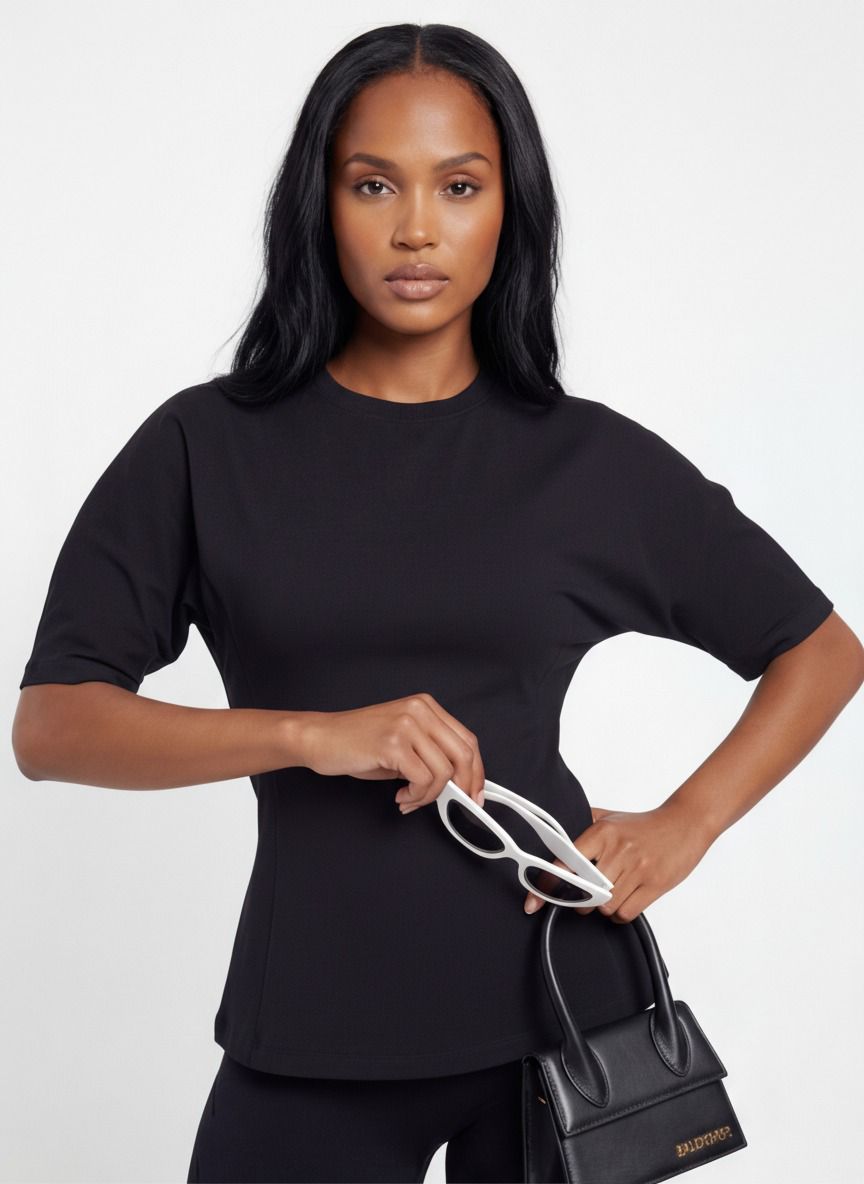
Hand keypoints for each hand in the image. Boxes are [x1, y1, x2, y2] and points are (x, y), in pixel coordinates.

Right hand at [296, 692, 485, 809]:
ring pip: (443, 772)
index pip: (467, 740)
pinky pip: (423, 780)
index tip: (475, 793)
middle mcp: (420, 710)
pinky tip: (400, 795)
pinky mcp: (393, 743)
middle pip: (464, 754)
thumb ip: (431, 754)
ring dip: (429, 796)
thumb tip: (458, 782)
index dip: (477, 771)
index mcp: (426, 707)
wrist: (320, 738)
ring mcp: (407, 725)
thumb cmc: (356, 742)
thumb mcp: (403, 741)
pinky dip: (416, 796)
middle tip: (453, 803)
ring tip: (410, 798)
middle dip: (463, 787)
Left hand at [523, 801, 713, 921]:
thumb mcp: (610, 817)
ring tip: (607, 897)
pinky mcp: (654, 885)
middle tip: (581, 899)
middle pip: (584, 891)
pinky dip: (619, 915)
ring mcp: (637, 869)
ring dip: (601, 909)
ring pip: (604, 906)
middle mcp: (617, 850)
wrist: (685, 823)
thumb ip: (582, 823)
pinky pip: (626, 913)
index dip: (547, 884)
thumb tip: (554, 832)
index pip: (565, 862)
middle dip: (578, 902)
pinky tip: (622, 903)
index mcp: (601, 832)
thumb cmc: (643, 824)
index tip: (533, 901)